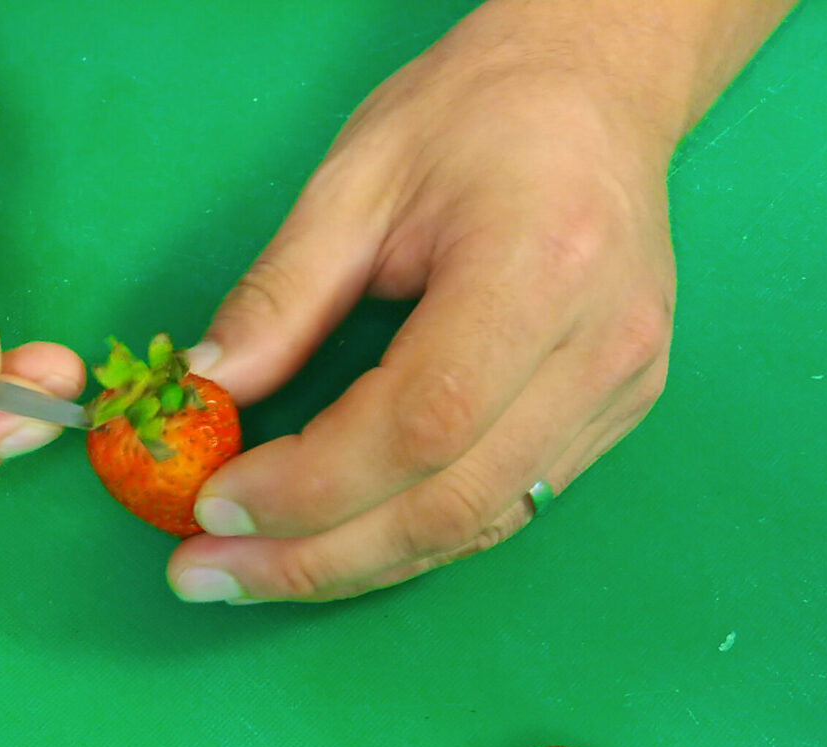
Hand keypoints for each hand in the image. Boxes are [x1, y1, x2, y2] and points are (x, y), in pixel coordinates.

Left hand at [168, 0, 793, 601]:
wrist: (597, 92)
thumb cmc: (478, 114)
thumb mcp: (356, 180)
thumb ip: (280, 295)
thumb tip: (207, 392)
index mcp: (540, 267)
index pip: (420, 421)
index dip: (311, 485)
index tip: (213, 503)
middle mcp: (600, 348)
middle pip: (451, 503)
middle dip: (315, 556)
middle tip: (206, 574)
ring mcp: (620, 391)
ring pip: (477, 525)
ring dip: (353, 564)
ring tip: (249, 572)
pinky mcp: (616, 414)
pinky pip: (502, 508)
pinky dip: (407, 536)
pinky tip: (333, 541)